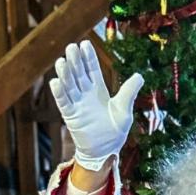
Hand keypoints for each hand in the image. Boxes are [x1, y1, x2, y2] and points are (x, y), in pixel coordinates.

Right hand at [49, 41, 143, 168]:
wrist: (105, 151)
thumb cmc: (115, 131)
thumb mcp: (124, 110)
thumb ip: (128, 93)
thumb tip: (140, 75)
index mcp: (99, 90)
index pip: (92, 69)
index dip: (88, 57)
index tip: (85, 43)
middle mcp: (86, 94)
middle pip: (79, 74)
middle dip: (75, 61)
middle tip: (71, 47)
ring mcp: (77, 104)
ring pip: (69, 85)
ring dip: (65, 74)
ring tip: (61, 61)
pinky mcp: (71, 116)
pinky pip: (64, 102)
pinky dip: (59, 93)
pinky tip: (55, 82)